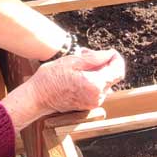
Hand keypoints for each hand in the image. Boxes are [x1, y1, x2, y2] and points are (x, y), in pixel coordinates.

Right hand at [2, 48, 124, 130]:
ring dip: (99, 71)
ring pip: (105, 82)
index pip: (118, 70)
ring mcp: (93, 103)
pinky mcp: (88, 105)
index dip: (116, 58)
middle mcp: (97, 97)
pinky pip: (98, 89)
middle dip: (105, 63)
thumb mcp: (72, 61)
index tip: (108, 52)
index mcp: (95, 85)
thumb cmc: (51, 78)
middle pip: (113, 76)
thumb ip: (95, 58)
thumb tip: (110, 54)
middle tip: (89, 54)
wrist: (38, 97)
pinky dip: (94, 79)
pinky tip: (80, 74)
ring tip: (81, 64)